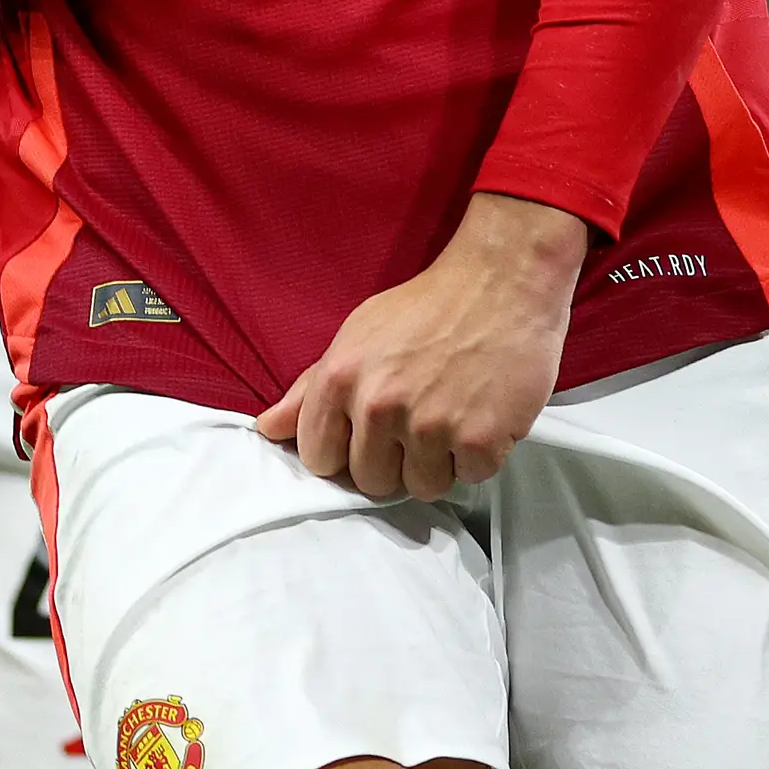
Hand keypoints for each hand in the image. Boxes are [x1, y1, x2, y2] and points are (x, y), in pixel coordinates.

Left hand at [254, 194, 585, 499]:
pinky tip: (480, 414)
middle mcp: (379, 406)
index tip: (365, 435)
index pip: (319, 458)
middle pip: (370, 481)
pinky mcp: (479, 440)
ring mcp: (430, 426)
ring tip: (450, 416)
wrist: (500, 281)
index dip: (343, 451)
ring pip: (421, 487)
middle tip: (416, 420)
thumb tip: (268, 429)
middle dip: (392, 461)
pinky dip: (477, 455)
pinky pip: (468, 477)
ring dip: (437, 462)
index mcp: (341, 380)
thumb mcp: (357, 335)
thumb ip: (311, 388)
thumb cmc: (425, 307)